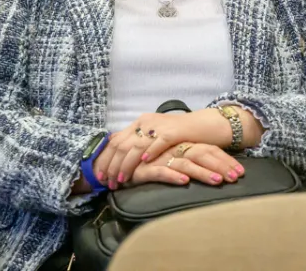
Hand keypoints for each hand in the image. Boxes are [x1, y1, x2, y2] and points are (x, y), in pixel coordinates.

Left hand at [93, 110, 228, 189]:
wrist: (205, 125)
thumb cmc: (181, 135)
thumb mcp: (155, 136)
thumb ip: (140, 143)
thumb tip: (121, 156)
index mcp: (140, 122)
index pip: (115, 140)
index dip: (105, 158)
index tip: (100, 175)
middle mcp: (146, 122)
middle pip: (121, 144)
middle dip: (112, 165)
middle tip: (107, 182)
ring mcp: (159, 126)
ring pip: (135, 146)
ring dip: (126, 165)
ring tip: (121, 180)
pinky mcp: (173, 132)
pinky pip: (158, 143)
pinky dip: (149, 153)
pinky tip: (143, 164)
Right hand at [130, 143, 244, 187]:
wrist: (119, 161)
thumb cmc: (150, 163)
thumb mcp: (173, 160)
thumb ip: (191, 162)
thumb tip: (217, 171)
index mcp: (183, 146)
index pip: (208, 150)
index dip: (225, 160)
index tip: (240, 172)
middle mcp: (174, 150)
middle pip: (201, 154)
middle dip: (220, 166)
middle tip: (236, 177)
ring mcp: (160, 158)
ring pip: (185, 164)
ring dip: (203, 172)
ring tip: (218, 181)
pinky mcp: (145, 168)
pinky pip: (161, 171)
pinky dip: (173, 176)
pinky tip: (184, 182)